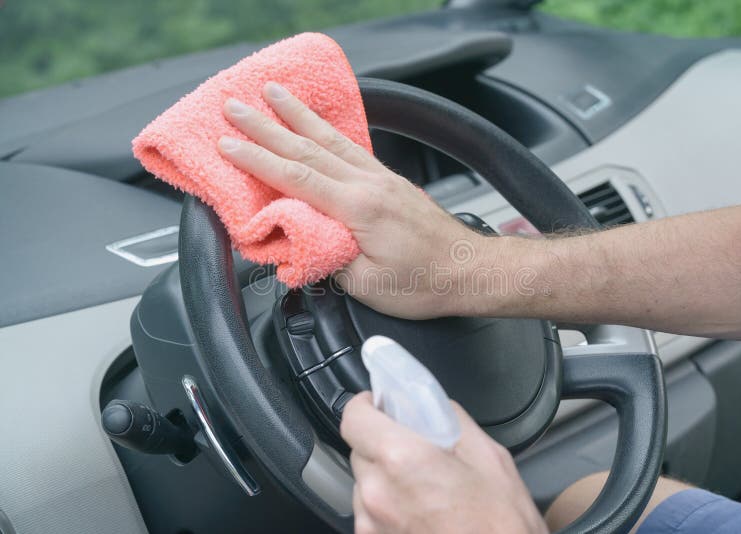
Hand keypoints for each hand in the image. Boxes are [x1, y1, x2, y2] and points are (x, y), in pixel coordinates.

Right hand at [218, 82, 501, 318]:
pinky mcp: (390, 180)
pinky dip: (328, 129)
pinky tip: (318, 121)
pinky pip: (352, 146)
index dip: (258, 160)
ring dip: (297, 114)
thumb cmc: (425, 282)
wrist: (468, 270)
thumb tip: (300, 243)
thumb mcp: (367, 285)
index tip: (229, 144)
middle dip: (266, 126)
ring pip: (330, 139)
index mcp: (360, 209)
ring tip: (273, 92)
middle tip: (235, 105)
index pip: (297, 177)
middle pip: (308, 148)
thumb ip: (328, 260)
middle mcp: (370, 184)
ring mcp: (381, 178)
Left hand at [340, 392, 547, 533]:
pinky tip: (421, 513)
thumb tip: (431, 406)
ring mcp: (372, 526)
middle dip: (382, 444)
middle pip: (359, 450)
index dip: (366, 406)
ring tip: (423, 489)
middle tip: (414, 449)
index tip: (378, 405)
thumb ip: (451, 420)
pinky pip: (370, 515)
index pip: (353, 418)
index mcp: (402, 460)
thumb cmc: (501, 526)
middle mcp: (378, 494)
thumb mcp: (489, 456)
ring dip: (384, 479)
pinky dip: (388, 508)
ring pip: (364, 484)